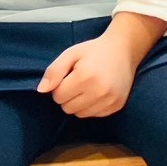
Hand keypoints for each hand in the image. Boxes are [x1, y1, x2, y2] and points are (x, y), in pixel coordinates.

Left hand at [36, 15, 163, 116]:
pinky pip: (94, 115)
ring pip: (80, 114)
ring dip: (79, 103)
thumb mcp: (71, 54)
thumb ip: (54, 71)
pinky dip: (92, 106)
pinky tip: (98, 92)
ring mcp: (110, 100)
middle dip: (68, 96)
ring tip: (88, 87)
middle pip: (67, 108)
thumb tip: (41, 90)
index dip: (60, 86)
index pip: (58, 96)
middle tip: (79, 82)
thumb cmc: (94, 51)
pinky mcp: (117, 105)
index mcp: (85, 76)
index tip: (69, 76)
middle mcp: (99, 91)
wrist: (125, 50)